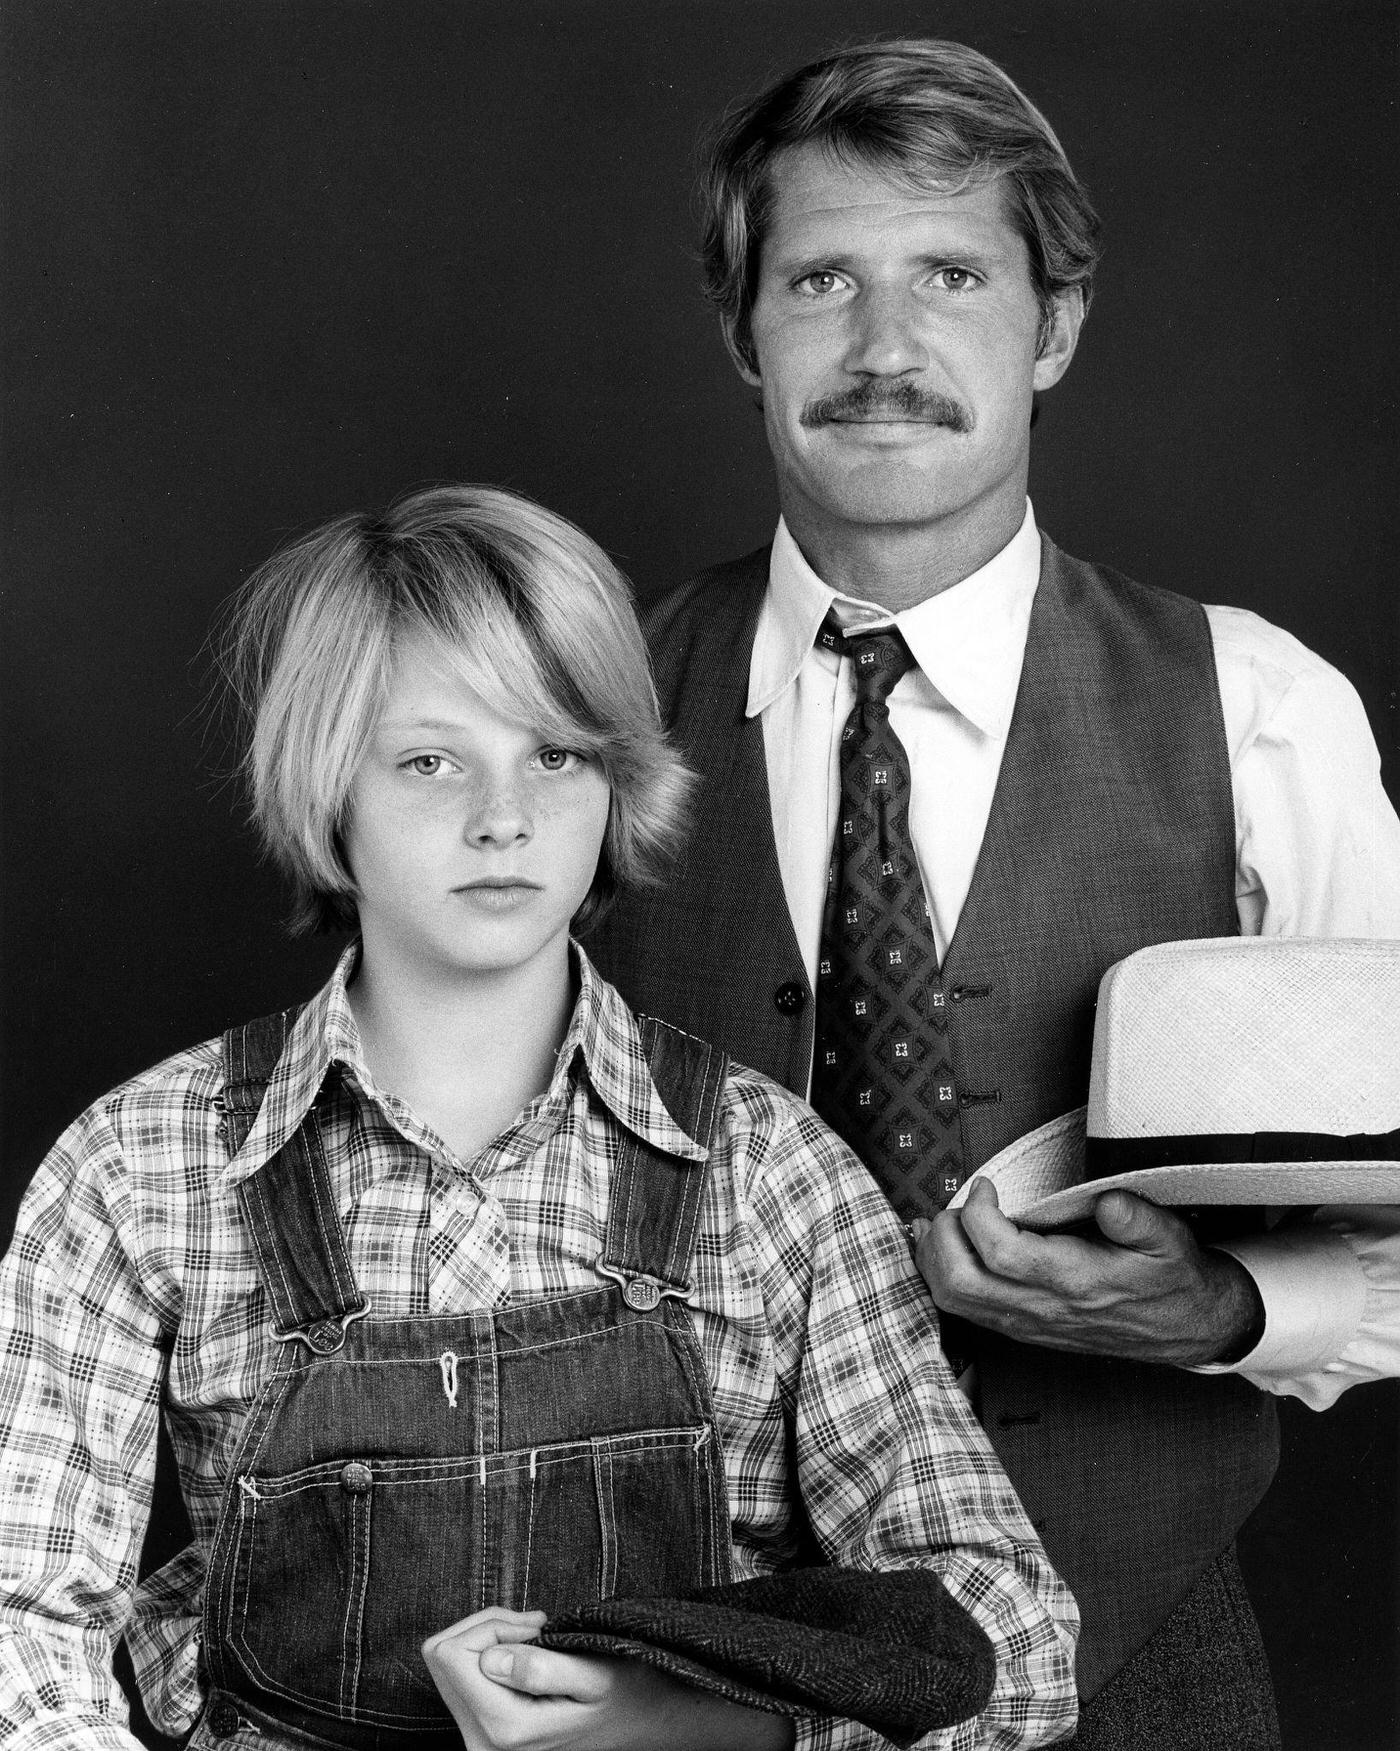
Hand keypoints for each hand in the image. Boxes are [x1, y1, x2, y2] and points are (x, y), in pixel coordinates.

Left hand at [421, 1607, 792, 1750]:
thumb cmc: (625, 1691)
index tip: (538, 1628)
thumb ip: (542, 1669)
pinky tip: (525, 1654)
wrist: (641, 1719)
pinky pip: (457, 1672)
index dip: (493, 1623)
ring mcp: (476, 1742)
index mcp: (503, 1732)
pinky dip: (488, 1648)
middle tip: (537, 1629)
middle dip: (487, 1626)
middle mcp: (480, 1746)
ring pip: (445, 1659)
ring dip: (489, 1635)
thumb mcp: (596, 1674)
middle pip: (441, 1653)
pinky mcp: (478, 1732)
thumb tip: (489, 1660)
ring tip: (537, 1641)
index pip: (450, 1653)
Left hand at [913, 1179, 1264, 1365]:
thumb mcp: (1170, 1240)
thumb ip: (1138, 1219)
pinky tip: (952, 1246)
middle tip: (959, 1204)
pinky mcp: (1022, 1328)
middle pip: (960, 1282)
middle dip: (944, 1236)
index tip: (986, 1184)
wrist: (1185, 1329)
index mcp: (1075, 1282)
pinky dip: (944, 1275)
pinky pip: (964, 1309)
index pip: (1000, 1253)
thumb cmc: (1172, 1278)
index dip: (979, 1214)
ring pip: (954, 1301)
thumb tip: (1108, 1201)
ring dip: (936, 1257)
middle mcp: (1043, 1308)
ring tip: (948, 1222)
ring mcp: (1028, 1323)